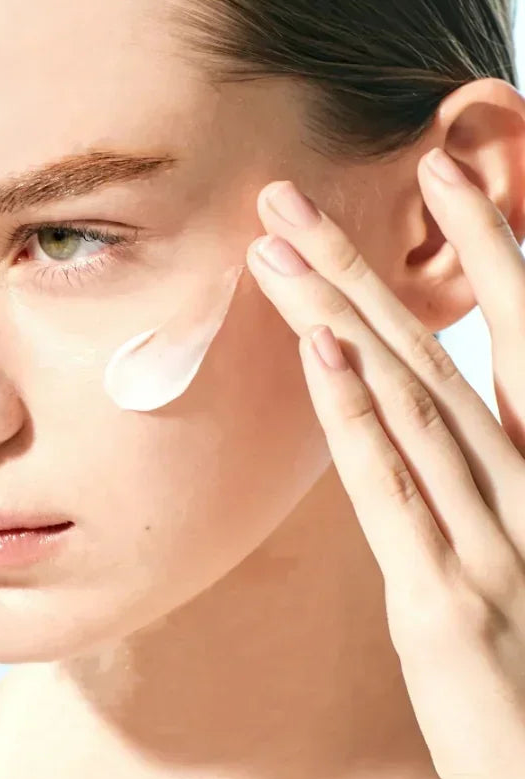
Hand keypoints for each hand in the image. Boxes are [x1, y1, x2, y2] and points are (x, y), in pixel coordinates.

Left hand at [245, 149, 524, 778]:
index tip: (422, 178)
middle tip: (289, 193)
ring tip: (277, 245)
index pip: (499, 343)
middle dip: (359, 265)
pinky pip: (394, 489)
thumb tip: (414, 434)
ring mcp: (493, 542)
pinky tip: (316, 349)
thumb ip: (469, 497)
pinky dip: (354, 416)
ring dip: (336, 315)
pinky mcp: (445, 601)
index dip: (467, 253)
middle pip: (430, 353)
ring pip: (406, 401)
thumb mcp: (511, 577)